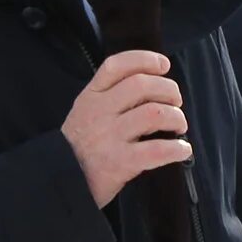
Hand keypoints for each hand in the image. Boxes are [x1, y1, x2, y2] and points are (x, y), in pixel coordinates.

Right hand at [63, 49, 188, 206]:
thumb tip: (151, 84)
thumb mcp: (85, 112)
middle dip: (169, 90)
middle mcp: (99, 112)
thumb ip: (109, 96)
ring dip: (176, 118)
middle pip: (142, 85)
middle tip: (176, 102)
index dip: (144, 59)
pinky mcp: (119, 163)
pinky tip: (182, 150)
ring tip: (179, 127)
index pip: (117, 66)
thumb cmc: (79, 147)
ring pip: (154, 114)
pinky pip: (156, 150)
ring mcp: (108, 137)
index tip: (163, 64)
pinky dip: (176, 149)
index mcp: (91, 96)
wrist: (59, 182)